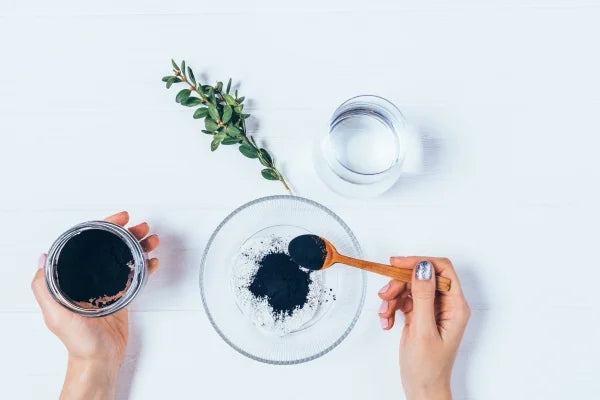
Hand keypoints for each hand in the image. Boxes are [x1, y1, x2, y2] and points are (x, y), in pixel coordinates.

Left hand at [31, 211, 159, 399]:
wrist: (100, 359)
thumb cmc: (78, 341)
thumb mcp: (56, 314)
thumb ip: (45, 287)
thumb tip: (43, 257)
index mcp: (73, 278)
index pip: (89, 244)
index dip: (105, 227)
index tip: (120, 219)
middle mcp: (90, 278)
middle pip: (111, 247)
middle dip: (128, 234)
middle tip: (142, 228)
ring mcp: (108, 286)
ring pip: (125, 258)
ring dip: (140, 246)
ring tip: (152, 240)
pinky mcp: (122, 295)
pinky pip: (135, 275)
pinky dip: (146, 266)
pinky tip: (153, 261)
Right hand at [378, 257, 469, 399]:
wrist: (422, 389)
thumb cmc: (429, 368)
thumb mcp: (424, 330)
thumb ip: (424, 296)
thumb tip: (423, 268)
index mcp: (456, 306)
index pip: (442, 269)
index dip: (420, 262)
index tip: (398, 264)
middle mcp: (446, 305)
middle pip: (422, 276)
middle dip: (400, 283)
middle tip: (385, 294)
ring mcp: (433, 310)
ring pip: (410, 287)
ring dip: (393, 297)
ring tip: (385, 313)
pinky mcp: (420, 315)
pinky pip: (403, 300)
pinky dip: (392, 308)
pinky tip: (387, 321)